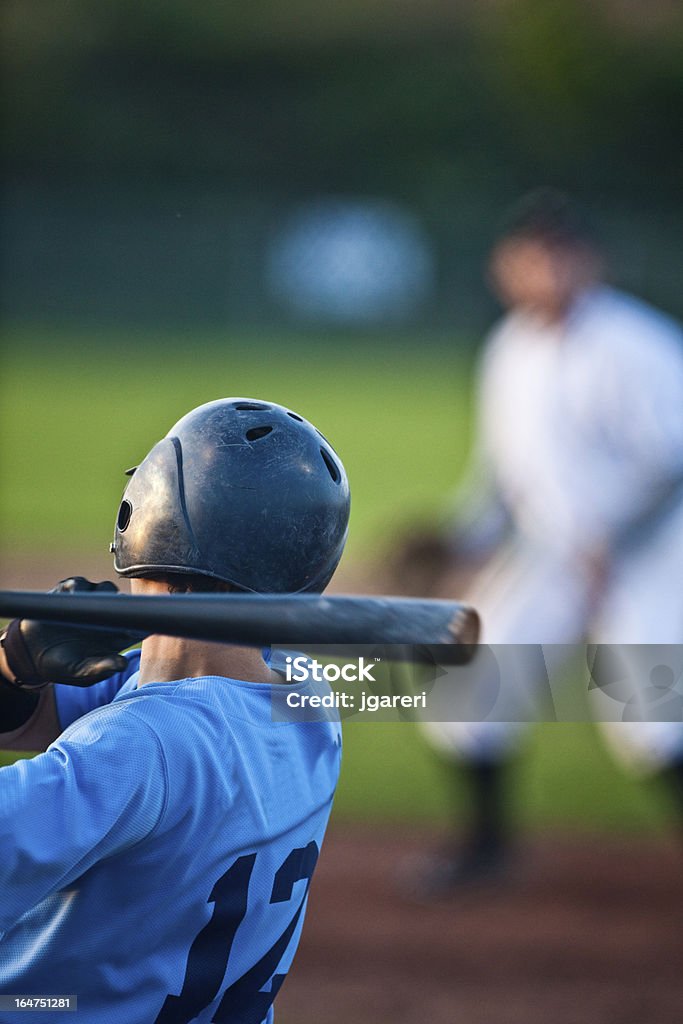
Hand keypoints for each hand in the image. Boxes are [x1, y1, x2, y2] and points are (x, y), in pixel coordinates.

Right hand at [0, 577, 141, 688]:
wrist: (29, 653)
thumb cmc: (61, 666)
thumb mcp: (80, 673)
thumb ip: (100, 669)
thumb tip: (122, 664)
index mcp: (115, 636)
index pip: (138, 625)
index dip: (143, 623)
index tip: (141, 626)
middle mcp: (106, 616)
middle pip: (125, 602)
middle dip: (125, 605)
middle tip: (119, 612)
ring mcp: (89, 601)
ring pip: (106, 589)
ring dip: (104, 594)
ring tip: (96, 606)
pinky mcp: (70, 592)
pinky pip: (79, 583)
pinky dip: (78, 588)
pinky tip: (73, 598)